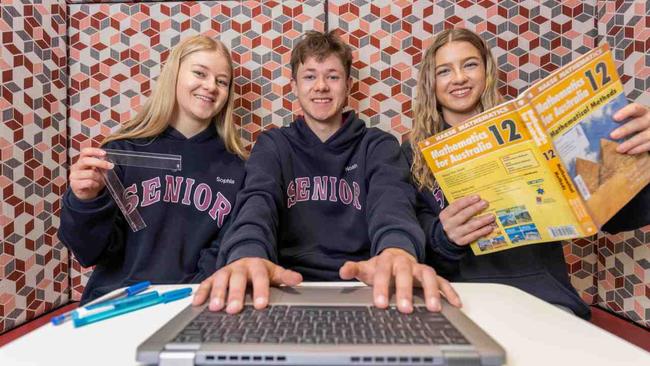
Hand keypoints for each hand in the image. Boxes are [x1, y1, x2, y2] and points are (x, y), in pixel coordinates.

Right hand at [69, 147, 113, 199]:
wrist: (86, 193)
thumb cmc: (93, 180)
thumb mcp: (99, 171)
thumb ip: (102, 165)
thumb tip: (107, 159)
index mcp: (81, 161)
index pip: (85, 152)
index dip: (94, 151)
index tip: (104, 153)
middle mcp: (76, 167)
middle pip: (85, 161)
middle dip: (100, 163)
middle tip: (110, 166)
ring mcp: (73, 176)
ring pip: (90, 173)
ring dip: (99, 177)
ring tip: (100, 180)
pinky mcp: (74, 185)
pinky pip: (89, 182)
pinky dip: (95, 184)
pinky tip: (95, 185)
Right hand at [192, 257, 301, 313]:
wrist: (245, 259)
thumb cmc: (260, 271)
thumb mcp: (274, 272)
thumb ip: (285, 276)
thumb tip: (298, 279)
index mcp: (256, 266)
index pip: (260, 278)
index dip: (260, 291)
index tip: (261, 305)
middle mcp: (239, 268)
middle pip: (237, 280)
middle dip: (235, 295)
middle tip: (234, 309)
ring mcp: (225, 272)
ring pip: (220, 281)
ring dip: (217, 294)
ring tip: (216, 308)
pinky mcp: (213, 277)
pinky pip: (205, 284)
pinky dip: (201, 292)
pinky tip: (198, 303)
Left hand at [339, 248, 461, 313]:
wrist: (396, 254)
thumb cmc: (381, 267)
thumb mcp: (366, 267)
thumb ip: (354, 269)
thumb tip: (343, 271)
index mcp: (387, 260)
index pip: (382, 272)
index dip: (381, 287)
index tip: (380, 303)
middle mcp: (405, 262)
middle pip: (406, 273)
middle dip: (406, 291)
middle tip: (406, 309)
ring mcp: (419, 268)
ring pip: (427, 275)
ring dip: (431, 291)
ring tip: (434, 308)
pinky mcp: (431, 275)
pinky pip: (443, 281)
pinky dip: (450, 291)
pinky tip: (455, 304)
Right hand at [439, 195, 494, 245]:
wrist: (447, 237)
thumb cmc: (453, 221)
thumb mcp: (452, 213)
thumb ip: (461, 207)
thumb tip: (478, 199)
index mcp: (445, 215)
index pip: (456, 206)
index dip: (467, 201)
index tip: (477, 197)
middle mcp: (449, 224)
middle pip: (463, 215)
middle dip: (475, 208)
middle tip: (485, 203)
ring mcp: (455, 234)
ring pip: (470, 226)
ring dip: (482, 221)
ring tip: (492, 216)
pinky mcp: (461, 242)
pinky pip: (473, 236)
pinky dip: (482, 231)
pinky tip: (490, 227)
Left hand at [611, 102, 649, 153]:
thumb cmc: (636, 124)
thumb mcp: (631, 118)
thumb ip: (620, 119)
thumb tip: (598, 123)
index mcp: (642, 111)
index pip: (635, 108)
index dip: (625, 112)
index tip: (614, 118)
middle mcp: (649, 119)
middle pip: (638, 123)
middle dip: (625, 130)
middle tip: (612, 135)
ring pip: (643, 136)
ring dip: (630, 143)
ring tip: (618, 149)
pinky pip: (648, 145)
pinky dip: (638, 149)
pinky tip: (629, 152)